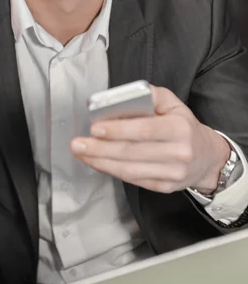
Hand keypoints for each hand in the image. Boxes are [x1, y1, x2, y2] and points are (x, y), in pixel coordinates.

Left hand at [71, 85, 230, 194]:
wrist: (206, 157)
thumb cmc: (183, 126)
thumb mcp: (172, 103)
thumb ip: (150, 95)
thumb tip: (123, 95)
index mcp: (180, 128)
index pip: (145, 129)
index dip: (118, 130)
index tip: (95, 128)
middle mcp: (178, 153)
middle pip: (132, 152)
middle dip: (100, 148)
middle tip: (78, 144)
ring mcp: (172, 173)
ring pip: (130, 169)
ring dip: (101, 162)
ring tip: (81, 153)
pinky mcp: (164, 187)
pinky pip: (133, 180)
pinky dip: (111, 170)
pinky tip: (96, 162)